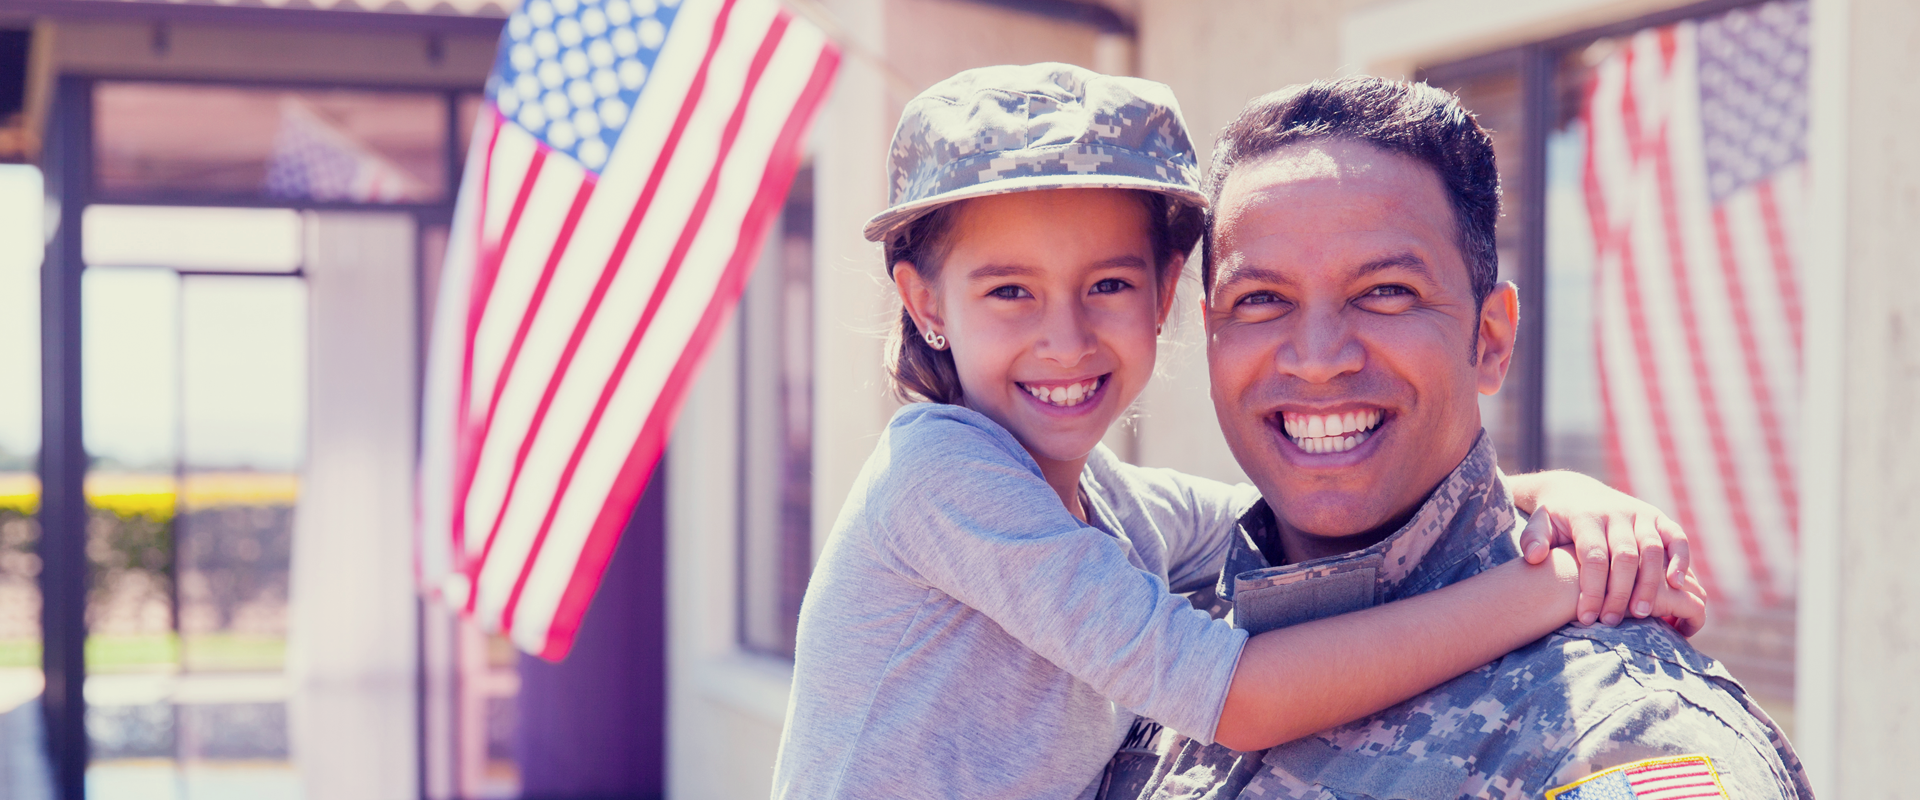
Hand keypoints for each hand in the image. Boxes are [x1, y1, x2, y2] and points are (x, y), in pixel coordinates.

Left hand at [1511, 471, 1695, 628]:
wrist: (1575, 492)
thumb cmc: (1554, 519)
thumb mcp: (1537, 525)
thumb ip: (1532, 539)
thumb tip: (1534, 557)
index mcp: (1586, 517)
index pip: (1593, 556)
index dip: (1591, 589)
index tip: (1585, 618)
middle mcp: (1616, 513)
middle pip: (1624, 556)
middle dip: (1619, 593)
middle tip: (1611, 622)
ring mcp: (1640, 514)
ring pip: (1652, 550)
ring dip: (1650, 584)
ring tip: (1641, 614)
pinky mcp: (1658, 517)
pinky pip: (1676, 537)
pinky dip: (1681, 559)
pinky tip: (1677, 585)